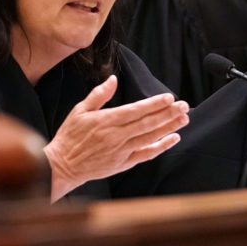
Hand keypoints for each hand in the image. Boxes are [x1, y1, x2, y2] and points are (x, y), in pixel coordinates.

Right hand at [45, 75, 188, 200]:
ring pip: (150, 138)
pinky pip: (146, 154)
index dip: (154, 104)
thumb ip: (98, 95)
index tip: (168, 97)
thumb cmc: (70, 136)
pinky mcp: (123, 163)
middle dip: (168, 114)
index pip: (135, 110)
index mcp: (106, 121)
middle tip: (184, 106)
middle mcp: (116, 136)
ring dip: (168, 128)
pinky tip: (173, 138)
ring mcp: (121, 151)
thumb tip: (113, 79)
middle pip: (147, 123)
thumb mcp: (79, 111)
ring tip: (184, 119)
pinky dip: (160, 147)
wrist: (62, 166)